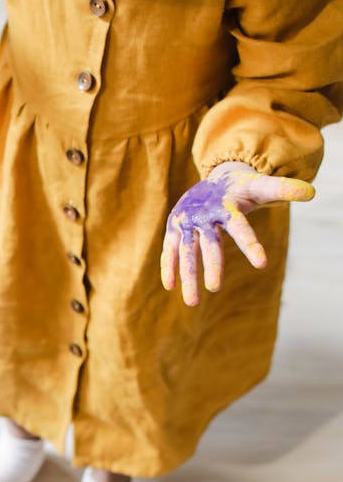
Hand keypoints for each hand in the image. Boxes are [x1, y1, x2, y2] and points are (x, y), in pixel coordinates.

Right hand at [160, 161, 314, 305]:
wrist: (213, 178)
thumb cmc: (241, 189)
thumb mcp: (261, 187)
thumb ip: (283, 189)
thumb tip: (312, 192)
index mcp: (227, 206)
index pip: (241, 228)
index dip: (251, 245)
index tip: (262, 265)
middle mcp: (205, 214)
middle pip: (209, 244)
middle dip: (212, 266)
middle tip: (215, 288)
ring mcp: (187, 222)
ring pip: (187, 252)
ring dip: (188, 276)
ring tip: (192, 303)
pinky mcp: (175, 227)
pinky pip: (170, 250)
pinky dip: (169, 267)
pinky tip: (170, 287)